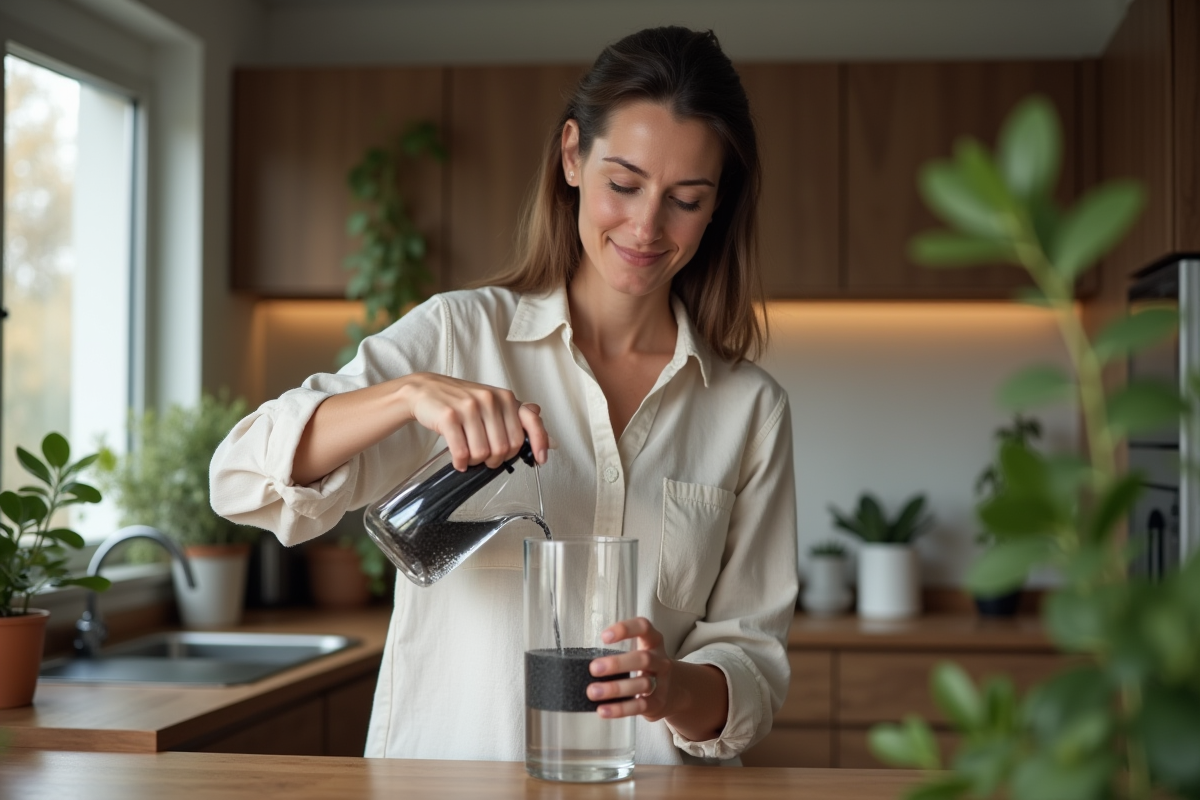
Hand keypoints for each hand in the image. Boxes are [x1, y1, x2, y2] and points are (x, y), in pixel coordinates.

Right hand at [397, 373, 549, 470]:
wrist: (425, 390)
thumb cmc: (460, 400)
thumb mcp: (491, 401)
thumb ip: (514, 412)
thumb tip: (538, 415)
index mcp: (505, 398)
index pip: (531, 421)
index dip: (539, 442)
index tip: (540, 460)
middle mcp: (490, 400)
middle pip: (505, 447)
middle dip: (496, 460)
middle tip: (485, 458)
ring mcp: (470, 408)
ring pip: (483, 453)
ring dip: (475, 462)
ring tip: (469, 456)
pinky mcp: (449, 417)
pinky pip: (462, 453)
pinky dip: (461, 463)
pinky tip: (458, 461)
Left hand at [587, 616, 729, 740]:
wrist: (676, 692)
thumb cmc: (647, 667)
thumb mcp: (641, 651)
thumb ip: (619, 651)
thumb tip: (579, 662)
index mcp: (653, 642)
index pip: (644, 628)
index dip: (625, 629)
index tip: (604, 636)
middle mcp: (661, 660)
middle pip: (643, 659)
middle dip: (618, 664)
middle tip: (593, 668)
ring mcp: (662, 683)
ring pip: (641, 684)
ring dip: (615, 688)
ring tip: (593, 691)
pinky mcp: (657, 703)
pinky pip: (638, 707)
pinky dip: (619, 709)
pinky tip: (603, 709)